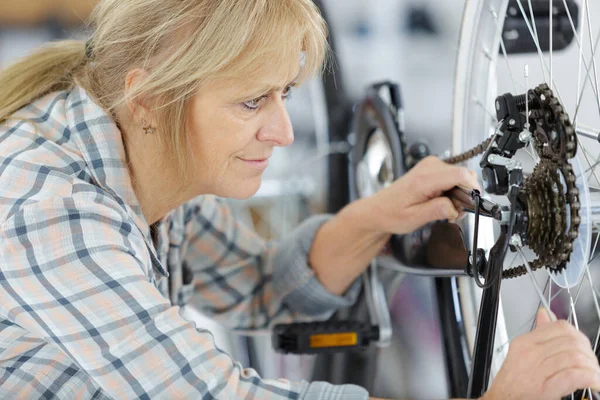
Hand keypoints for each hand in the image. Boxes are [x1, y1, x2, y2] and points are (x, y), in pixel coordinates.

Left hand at [357, 156, 479, 235]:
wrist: (378, 210)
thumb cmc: (391, 213)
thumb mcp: (414, 218)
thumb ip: (437, 211)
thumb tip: (455, 207)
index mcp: (424, 179)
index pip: (461, 175)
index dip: (472, 189)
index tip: (471, 204)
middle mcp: (428, 167)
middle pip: (464, 175)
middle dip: (465, 195)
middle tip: (453, 213)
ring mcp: (430, 165)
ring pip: (461, 176)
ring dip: (459, 194)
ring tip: (445, 209)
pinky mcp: (432, 168)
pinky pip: (453, 177)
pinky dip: (453, 190)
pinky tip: (442, 202)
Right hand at [484, 309, 599, 399]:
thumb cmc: (510, 383)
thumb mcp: (519, 353)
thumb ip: (536, 334)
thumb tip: (545, 314)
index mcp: (524, 343)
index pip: (559, 327)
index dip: (578, 336)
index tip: (583, 348)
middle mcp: (529, 354)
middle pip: (571, 342)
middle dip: (588, 354)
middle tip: (591, 364)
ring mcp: (536, 371)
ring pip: (574, 358)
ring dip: (591, 367)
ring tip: (594, 375)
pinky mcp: (544, 389)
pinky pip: (574, 376)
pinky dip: (589, 378)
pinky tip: (593, 383)